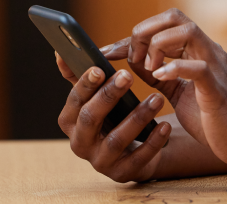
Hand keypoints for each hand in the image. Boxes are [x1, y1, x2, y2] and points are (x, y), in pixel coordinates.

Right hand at [55, 19, 207, 147]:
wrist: (135, 147)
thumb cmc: (113, 115)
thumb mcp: (96, 97)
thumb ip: (79, 76)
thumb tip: (60, 51)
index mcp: (71, 122)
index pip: (74, 101)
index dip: (85, 85)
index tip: (100, 68)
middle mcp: (80, 144)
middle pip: (90, 119)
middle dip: (108, 96)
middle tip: (128, 75)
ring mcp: (100, 162)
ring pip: (116, 140)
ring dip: (137, 117)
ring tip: (157, 98)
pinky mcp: (122, 174)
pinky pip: (139, 159)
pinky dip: (153, 141)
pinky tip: (166, 125)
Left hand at [132, 8, 226, 168]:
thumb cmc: (212, 118)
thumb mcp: (180, 93)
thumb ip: (161, 76)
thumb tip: (134, 62)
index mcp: (198, 50)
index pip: (164, 24)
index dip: (132, 35)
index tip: (107, 52)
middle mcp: (208, 50)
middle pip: (174, 16)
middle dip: (144, 32)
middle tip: (132, 60)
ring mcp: (215, 65)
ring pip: (187, 31)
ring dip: (158, 46)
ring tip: (148, 69)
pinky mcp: (217, 87)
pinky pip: (197, 67)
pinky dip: (174, 68)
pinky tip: (158, 77)